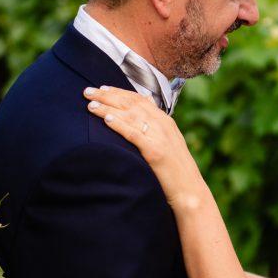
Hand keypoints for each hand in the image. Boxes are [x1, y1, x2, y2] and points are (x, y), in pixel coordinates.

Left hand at [83, 86, 204, 207]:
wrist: (189, 189)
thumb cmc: (176, 169)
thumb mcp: (169, 142)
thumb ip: (157, 126)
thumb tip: (146, 108)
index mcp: (165, 121)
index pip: (139, 99)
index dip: (119, 92)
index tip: (102, 88)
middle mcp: (162, 124)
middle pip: (131, 104)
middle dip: (108, 96)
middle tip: (88, 91)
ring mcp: (159, 137)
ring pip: (130, 116)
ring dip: (108, 108)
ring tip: (91, 104)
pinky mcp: (155, 151)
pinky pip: (134, 134)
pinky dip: (120, 124)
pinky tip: (107, 119)